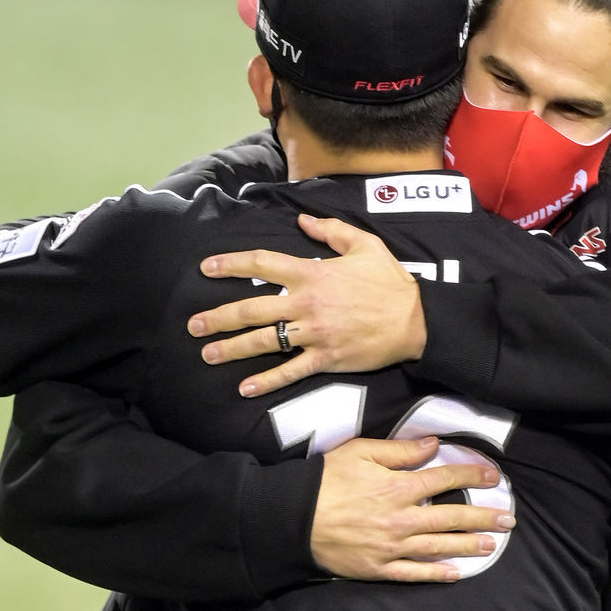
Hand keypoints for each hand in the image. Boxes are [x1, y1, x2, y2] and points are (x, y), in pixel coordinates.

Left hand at [187, 214, 426, 396]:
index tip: (206, 269)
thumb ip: (330, 231)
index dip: (231, 265)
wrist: (416, 321)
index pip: (262, 264)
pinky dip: (266, 381)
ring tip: (208, 354)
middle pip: (252, 309)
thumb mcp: (364, 245)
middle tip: (194, 325)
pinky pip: (290, 371)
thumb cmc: (390, 282)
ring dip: (232, 349)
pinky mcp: (325, 359)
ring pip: (264, 342)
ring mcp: (313, 334)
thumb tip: (302, 222)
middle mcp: (306, 304)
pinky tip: (244, 388)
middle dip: (218, 317)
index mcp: (312, 273)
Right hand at [312, 436, 514, 582]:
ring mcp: (391, 546)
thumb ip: (400, 451)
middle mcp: (401, 518)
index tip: (493, 478)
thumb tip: (432, 445)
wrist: (292, 518)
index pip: (444, 480)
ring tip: (492, 545)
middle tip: (508, 520)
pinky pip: (413, 573)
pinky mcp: (378, 567)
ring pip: (438, 546)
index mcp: (398, 487)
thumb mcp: (359, 452)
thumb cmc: (324, 480)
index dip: (472, 477)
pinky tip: (456, 574)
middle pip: (451, 517)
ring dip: (469, 546)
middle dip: (483, 518)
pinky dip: (435, 574)